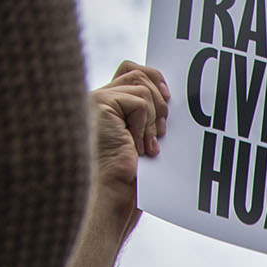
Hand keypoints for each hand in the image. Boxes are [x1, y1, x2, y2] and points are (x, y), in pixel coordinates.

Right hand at [89, 61, 169, 238]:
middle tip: (161, 132)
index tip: (169, 97)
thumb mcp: (143, 141)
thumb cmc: (129, 178)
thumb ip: (148, 117)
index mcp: (108, 106)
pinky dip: (145, 127)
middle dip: (159, 99)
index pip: (131, 72)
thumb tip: (168, 98)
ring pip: (142, 87)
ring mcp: (97, 99)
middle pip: (137, 72)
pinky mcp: (100, 103)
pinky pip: (139, 102)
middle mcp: (99, 98)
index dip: (153, 78)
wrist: (114, 194)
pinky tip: (138, 147)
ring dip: (153, 119)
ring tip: (147, 145)